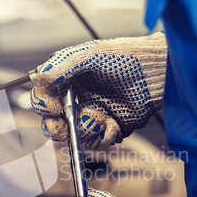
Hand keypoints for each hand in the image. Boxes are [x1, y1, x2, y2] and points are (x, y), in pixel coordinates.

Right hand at [30, 33, 166, 149]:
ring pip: (75, 135)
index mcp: (68, 81)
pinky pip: (97, 142)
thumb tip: (39, 77)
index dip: (43, 105)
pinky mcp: (110, 128)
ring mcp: (94, 116)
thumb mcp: (91, 54)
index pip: (44, 97)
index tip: (53, 106)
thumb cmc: (126, 57)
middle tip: (62, 125)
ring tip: (101, 118)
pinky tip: (114, 123)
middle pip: (53, 123)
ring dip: (84, 129)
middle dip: (54, 128)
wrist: (157, 72)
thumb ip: (64, 65)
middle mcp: (78, 100)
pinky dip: (104, 136)